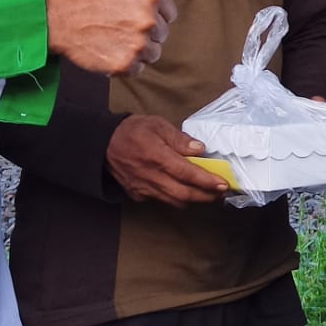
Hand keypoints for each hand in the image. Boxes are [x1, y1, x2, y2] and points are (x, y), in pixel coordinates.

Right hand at [47, 0, 177, 76]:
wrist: (58, 18)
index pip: (170, 13)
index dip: (152, 12)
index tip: (131, 9)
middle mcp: (149, 21)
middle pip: (162, 34)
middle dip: (145, 30)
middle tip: (120, 22)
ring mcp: (137, 44)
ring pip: (153, 53)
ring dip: (138, 48)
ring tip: (116, 36)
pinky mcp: (124, 63)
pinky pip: (139, 68)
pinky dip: (127, 63)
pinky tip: (111, 48)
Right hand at [105, 115, 228, 206]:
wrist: (102, 144)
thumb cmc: (133, 131)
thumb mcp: (157, 125)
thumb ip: (179, 139)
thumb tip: (200, 149)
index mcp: (156, 156)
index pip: (186, 173)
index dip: (207, 181)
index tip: (223, 184)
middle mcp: (150, 175)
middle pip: (183, 193)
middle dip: (206, 196)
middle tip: (221, 193)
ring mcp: (142, 188)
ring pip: (174, 201)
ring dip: (193, 200)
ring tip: (208, 194)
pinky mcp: (137, 194)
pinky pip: (161, 200)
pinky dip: (176, 198)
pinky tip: (185, 191)